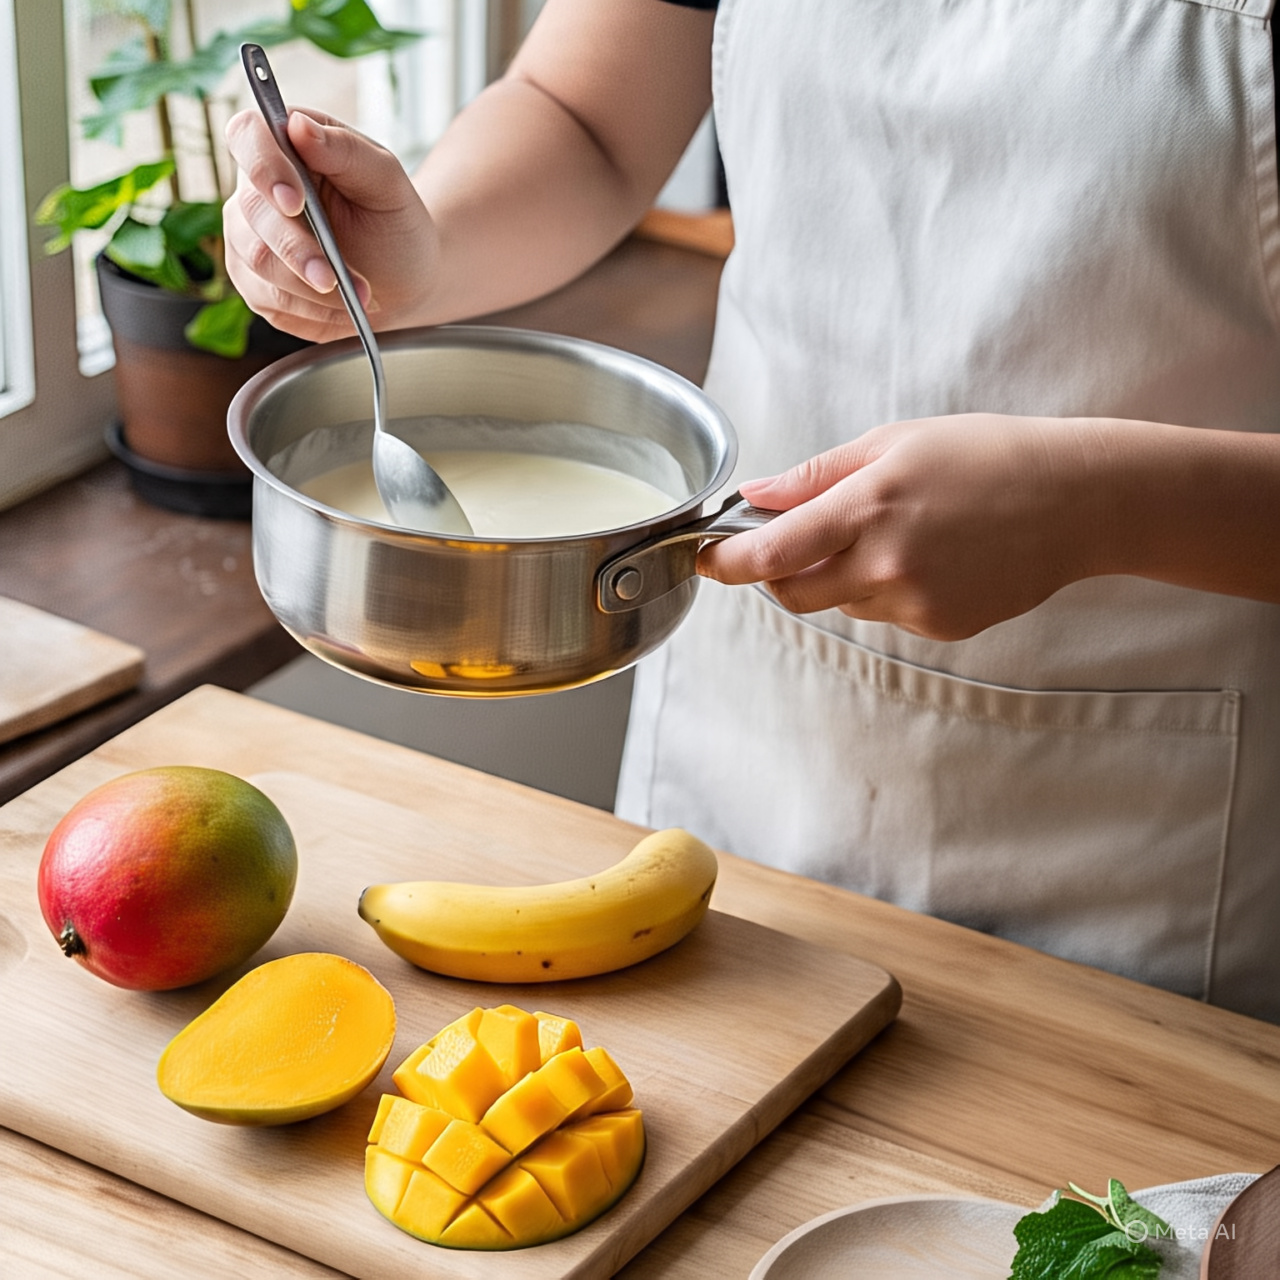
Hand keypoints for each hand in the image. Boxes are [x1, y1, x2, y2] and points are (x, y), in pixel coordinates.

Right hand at [223, 107, 438, 341]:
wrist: (405, 278)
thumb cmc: (394, 222)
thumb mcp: (387, 182)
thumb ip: (347, 151)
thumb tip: (299, 125)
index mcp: (285, 147)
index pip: (247, 135)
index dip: (262, 166)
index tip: (295, 201)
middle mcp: (256, 190)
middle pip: (251, 211)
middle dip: (297, 249)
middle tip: (335, 276)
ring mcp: (249, 238)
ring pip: (259, 261)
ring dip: (311, 288)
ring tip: (359, 295)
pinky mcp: (256, 283)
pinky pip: (271, 299)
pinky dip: (313, 309)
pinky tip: (343, 307)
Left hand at [697, 414, 1118, 639]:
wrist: (1077, 500)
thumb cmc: (986, 456)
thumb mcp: (894, 443)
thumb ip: (816, 475)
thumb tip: (755, 496)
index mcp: (869, 506)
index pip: (772, 553)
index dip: (727, 562)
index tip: (706, 558)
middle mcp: (887, 562)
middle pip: (793, 595)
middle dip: (776, 577)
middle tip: (791, 544)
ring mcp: (916, 602)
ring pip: (842, 604)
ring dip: (842, 576)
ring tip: (898, 532)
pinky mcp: (940, 626)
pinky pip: (887, 616)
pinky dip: (888, 590)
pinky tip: (931, 557)